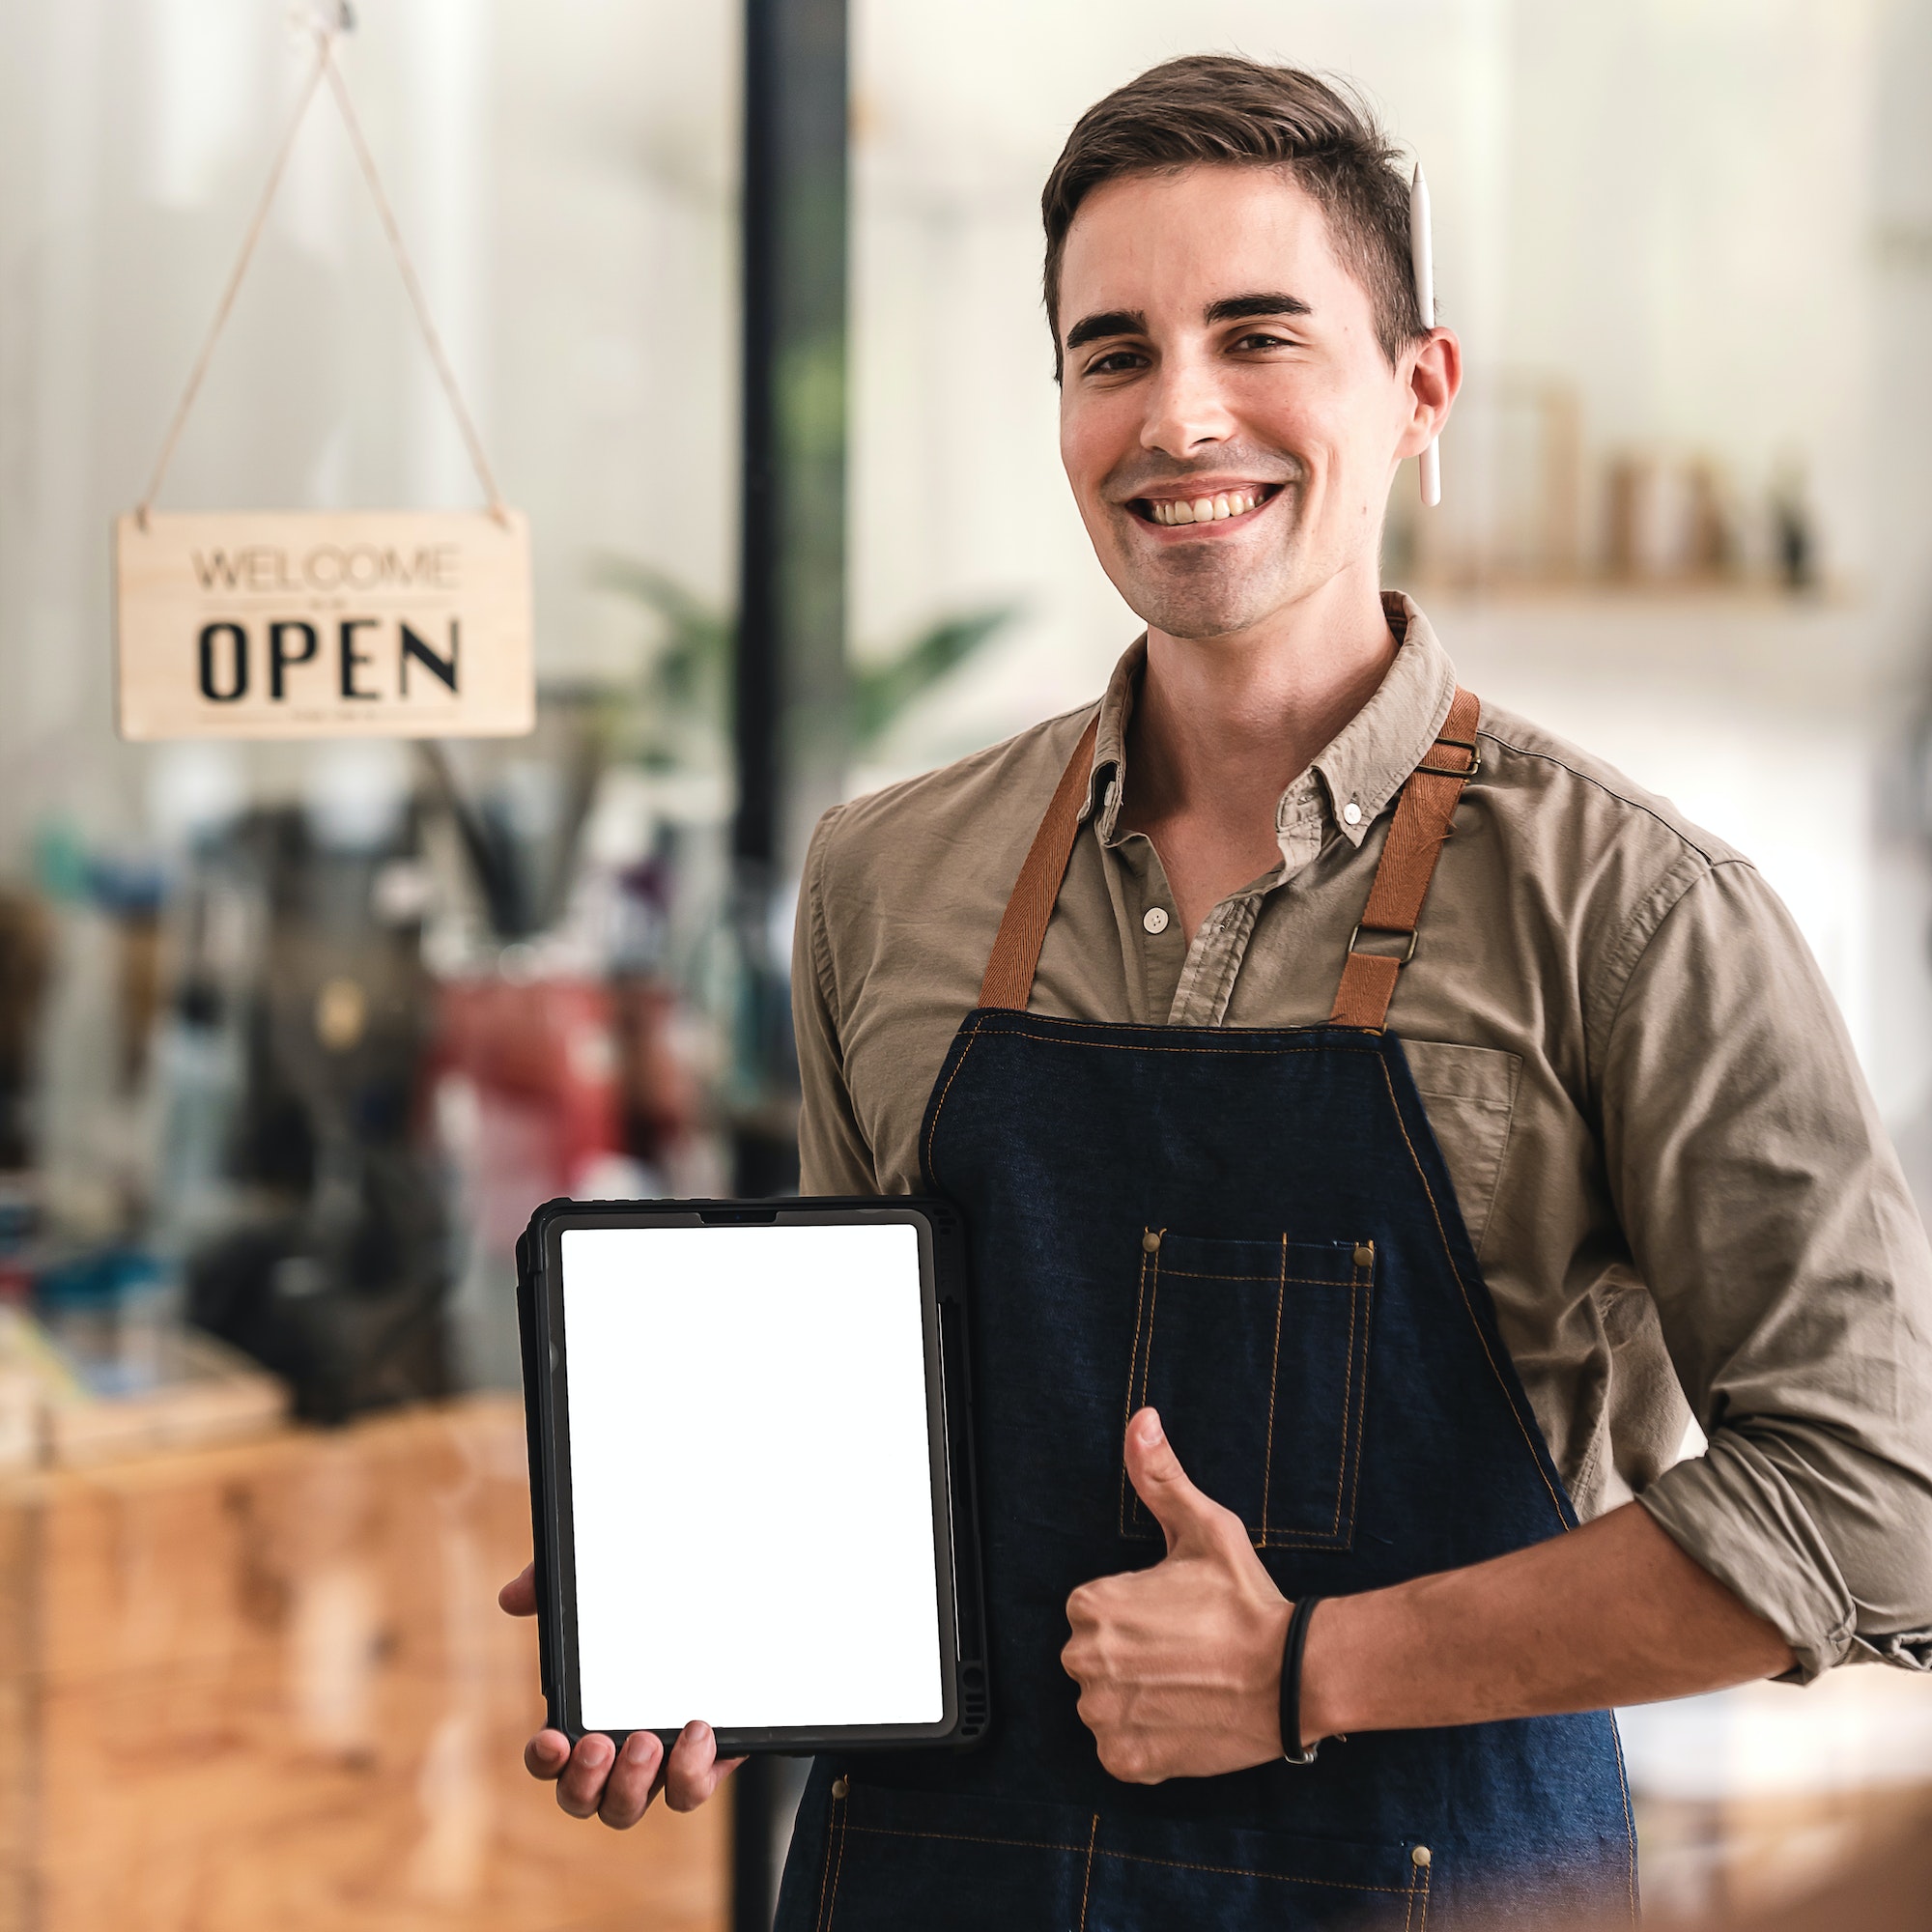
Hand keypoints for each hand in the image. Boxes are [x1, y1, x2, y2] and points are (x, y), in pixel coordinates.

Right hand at [498, 1564, 742, 1824]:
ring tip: (646, 1740)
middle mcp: (613, 1755)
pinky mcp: (701, 1762)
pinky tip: (697, 1730)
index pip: (547, 1759)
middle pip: (580, 1799)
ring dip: (629, 1784)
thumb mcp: (597, 1589)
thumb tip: (513, 1597)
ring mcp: (656, 1766)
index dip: (543, 1760)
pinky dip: (690, 1771)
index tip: (553, 1739)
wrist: (718, 1610)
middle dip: (583, 1781)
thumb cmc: (641, 1610)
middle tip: (600, 1744)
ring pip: (627, 1807)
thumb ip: (553, 1588)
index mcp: (581, 1721)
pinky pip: (689, 1790)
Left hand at [1060, 1409, 1292, 1781]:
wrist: (1290, 1677)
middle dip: (1130, 1655)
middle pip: (1093, 1657)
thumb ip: (1160, 1475)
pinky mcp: (1127, 1760)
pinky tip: (1182, 1717)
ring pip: (1105, 1703)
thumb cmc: (1245, 1602)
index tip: (1174, 1616)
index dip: (1136, 1612)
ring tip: (1187, 1683)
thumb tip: (1141, 1420)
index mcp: (1092, 1605)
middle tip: (1185, 1650)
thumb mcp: (1203, 1526)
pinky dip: (1145, 1740)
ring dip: (1136, 1697)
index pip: (1093, 1610)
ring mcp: (1105, 1715)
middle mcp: (1085, 1661)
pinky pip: (1119, 1750)